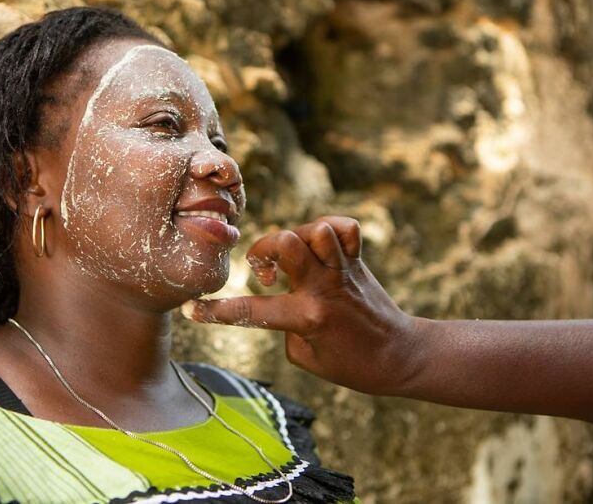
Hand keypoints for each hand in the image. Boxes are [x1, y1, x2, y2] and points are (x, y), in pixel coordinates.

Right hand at [182, 216, 422, 395]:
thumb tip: (281, 294)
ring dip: (299, 239)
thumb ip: (285, 324)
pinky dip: (332, 231)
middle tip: (267, 272)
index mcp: (307, 316)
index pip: (252, 311)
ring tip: (298, 258)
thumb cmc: (351, 364)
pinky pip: (346, 228)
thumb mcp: (304, 356)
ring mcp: (342, 271)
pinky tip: (323, 248)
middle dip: (264, 249)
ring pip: (316, 229)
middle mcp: (324, 287)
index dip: (216, 312)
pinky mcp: (357, 261)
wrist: (399, 355)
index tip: (193, 310)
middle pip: (286, 242)